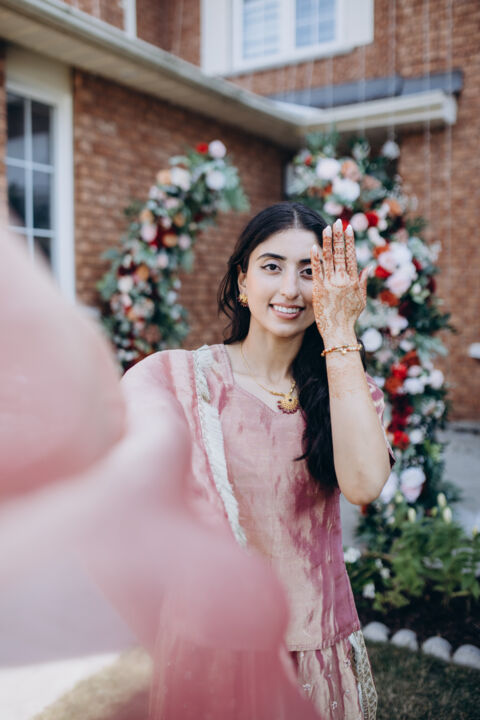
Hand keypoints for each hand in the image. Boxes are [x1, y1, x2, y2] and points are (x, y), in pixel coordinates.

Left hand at [310, 218, 368, 342]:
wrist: (338, 332)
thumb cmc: (350, 318)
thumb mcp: (361, 301)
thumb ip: (363, 283)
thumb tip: (368, 268)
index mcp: (354, 281)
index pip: (352, 256)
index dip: (350, 241)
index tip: (348, 228)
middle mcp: (343, 280)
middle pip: (341, 253)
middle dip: (338, 236)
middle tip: (337, 221)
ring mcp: (330, 284)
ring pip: (329, 259)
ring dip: (327, 242)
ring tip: (325, 228)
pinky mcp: (318, 290)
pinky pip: (316, 271)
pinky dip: (315, 258)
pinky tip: (313, 246)